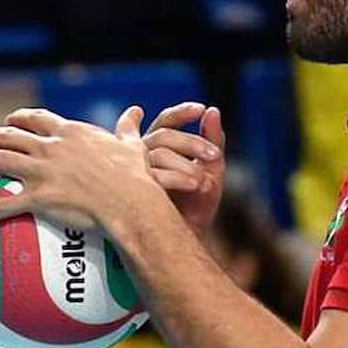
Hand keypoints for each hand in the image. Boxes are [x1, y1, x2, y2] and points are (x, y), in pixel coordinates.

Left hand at [0, 106, 163, 232]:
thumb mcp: (132, 146)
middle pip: (10, 136)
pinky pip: (4, 204)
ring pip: (0, 161)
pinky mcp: (39, 197)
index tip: (10, 121)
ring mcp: (42, 171)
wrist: (129, 201)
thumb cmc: (135, 177)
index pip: (37, 119)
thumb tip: (137, 110)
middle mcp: (50, 147)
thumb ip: (128, 128)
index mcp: (70, 133)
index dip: (20, 119)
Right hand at [141, 102, 224, 238]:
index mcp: (158, 147)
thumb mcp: (212, 169)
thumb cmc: (196, 204)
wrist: (188, 239)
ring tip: (205, 182)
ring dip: (185, 164)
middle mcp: (142, 156)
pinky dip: (175, 177)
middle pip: (163, 136)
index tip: (200, 109)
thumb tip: (213, 112)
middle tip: (214, 156)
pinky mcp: (133, 193)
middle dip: (191, 143)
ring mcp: (135, 173)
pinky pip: (151, 175)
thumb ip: (213, 140)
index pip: (165, 122)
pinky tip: (194, 185)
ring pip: (157, 153)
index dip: (180, 113)